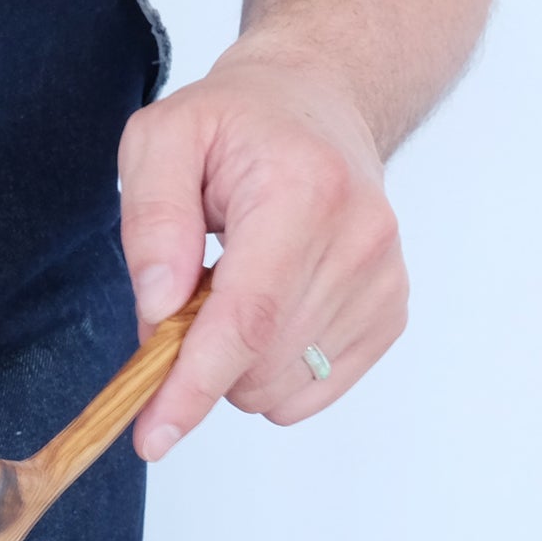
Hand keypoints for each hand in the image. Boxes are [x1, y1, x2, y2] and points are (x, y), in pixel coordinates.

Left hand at [118, 44, 408, 461]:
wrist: (316, 103)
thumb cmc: (232, 123)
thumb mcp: (161, 140)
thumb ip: (151, 220)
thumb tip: (159, 309)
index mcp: (302, 193)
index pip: (248, 318)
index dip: (193, 387)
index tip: (151, 436)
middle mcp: (360, 240)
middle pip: (260, 362)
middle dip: (194, 360)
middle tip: (177, 296)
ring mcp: (384, 280)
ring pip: (281, 385)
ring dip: (231, 362)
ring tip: (226, 286)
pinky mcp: (389, 311)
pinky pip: (312, 388)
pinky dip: (268, 370)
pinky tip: (261, 312)